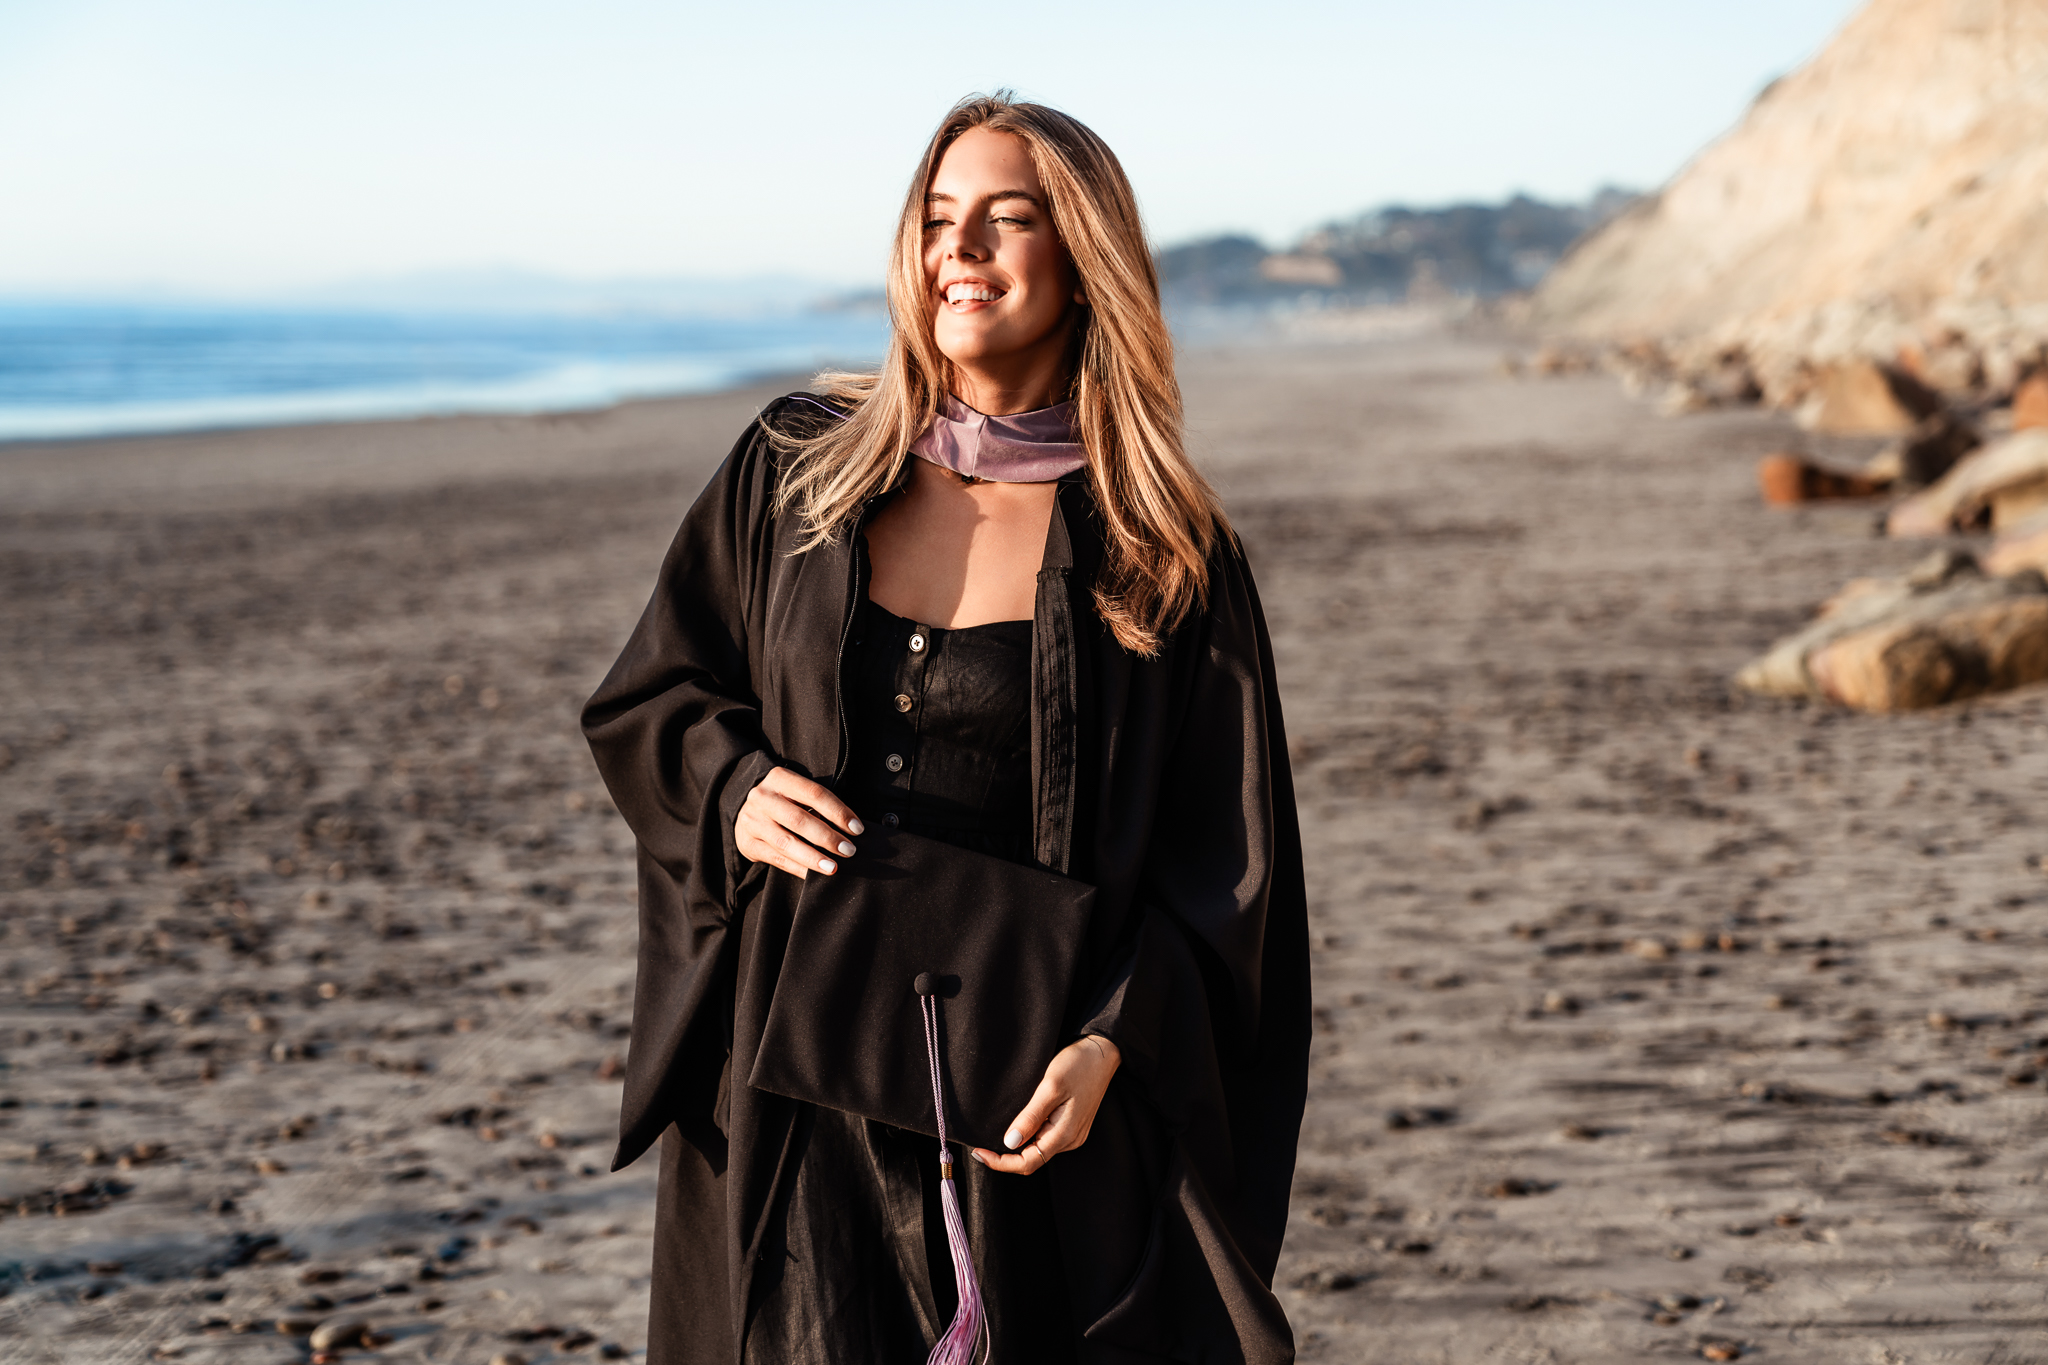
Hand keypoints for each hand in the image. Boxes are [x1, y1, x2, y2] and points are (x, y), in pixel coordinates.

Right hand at [735, 766, 862, 878]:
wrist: (749, 811)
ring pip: (786, 843)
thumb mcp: (797, 793)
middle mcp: (762, 797)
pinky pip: (776, 859)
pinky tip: (812, 875)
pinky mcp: (747, 843)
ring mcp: (752, 821)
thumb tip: (851, 829)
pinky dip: (797, 868)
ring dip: (812, 858)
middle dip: (827, 837)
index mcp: (779, 778)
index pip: (814, 793)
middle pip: (799, 819)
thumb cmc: (784, 802)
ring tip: (833, 867)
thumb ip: (817, 805)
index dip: (838, 812)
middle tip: (848, 851)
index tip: (857, 829)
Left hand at [971, 1035, 1119, 1174]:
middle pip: (1032, 1160)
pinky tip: (1018, 1126)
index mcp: (1065, 1134)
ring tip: (994, 1134)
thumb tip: (1010, 1143)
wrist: (1102, 1052)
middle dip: (1005, 1157)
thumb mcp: (1050, 1087)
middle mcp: (1070, 1139)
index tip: (978, 1152)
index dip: (1001, 1163)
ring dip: (1016, 1148)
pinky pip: (1046, 1139)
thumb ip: (1031, 1117)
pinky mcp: (1073, 1125)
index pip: (1028, 1163)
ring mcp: (1073, 1134)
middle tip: (980, 1144)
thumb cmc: (1078, 1065)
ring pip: (1038, 1150)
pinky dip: (1028, 1138)